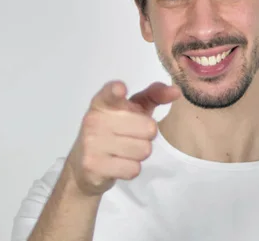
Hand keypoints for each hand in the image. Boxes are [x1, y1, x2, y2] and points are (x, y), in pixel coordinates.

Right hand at [65, 81, 180, 196]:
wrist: (83, 166)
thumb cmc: (114, 131)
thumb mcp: (132, 110)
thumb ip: (153, 96)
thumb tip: (175, 91)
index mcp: (103, 103)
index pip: (110, 93)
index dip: (116, 91)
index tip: (121, 89)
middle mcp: (94, 120)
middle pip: (149, 128)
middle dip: (146, 136)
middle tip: (130, 137)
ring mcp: (92, 144)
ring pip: (144, 150)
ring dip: (139, 154)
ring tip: (124, 151)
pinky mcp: (94, 166)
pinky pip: (133, 169)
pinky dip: (131, 169)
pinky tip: (118, 164)